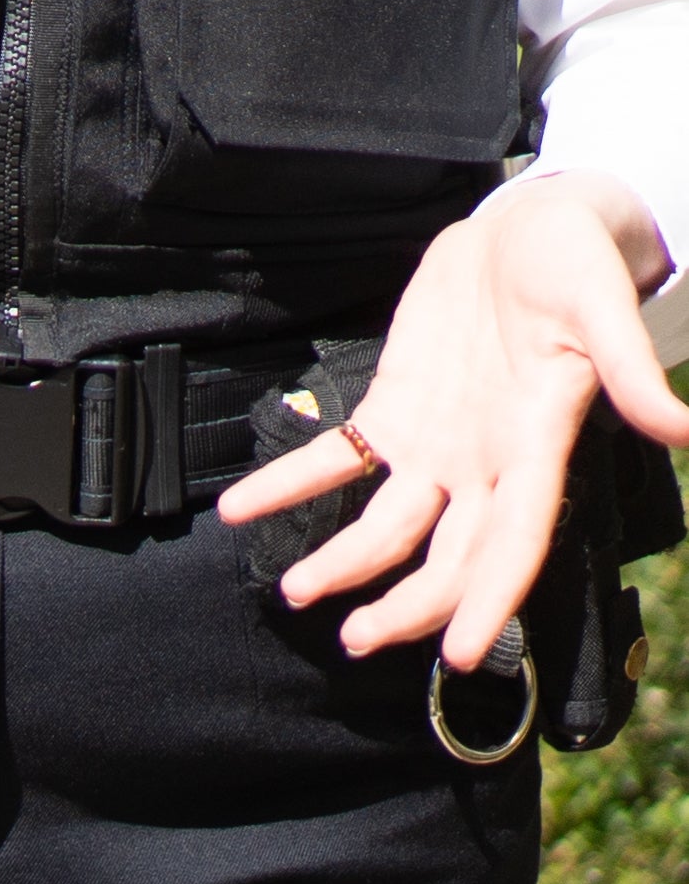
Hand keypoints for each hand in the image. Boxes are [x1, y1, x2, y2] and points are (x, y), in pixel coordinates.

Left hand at [219, 168, 688, 661]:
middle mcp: (486, 461)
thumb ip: (632, 371)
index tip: (465, 656)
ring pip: (389, 523)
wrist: (534, 226)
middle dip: (407, 605)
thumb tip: (685, 429)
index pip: (515, 545)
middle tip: (357, 641)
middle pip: (447, 555)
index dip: (489, 600)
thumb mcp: (606, 308)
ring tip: (295, 593)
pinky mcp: (395, 407)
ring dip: (344, 561)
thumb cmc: (579, 266)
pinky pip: (337, 457)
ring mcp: (437, 440)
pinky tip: (240, 508)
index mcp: (539, 447)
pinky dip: (289, 484)